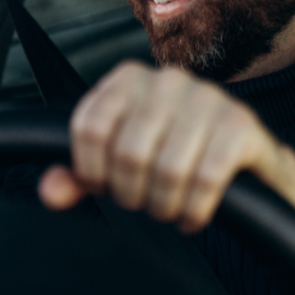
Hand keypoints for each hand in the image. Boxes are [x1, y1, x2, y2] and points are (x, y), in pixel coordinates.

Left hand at [38, 61, 293, 232]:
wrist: (245, 159)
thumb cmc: (172, 155)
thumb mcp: (119, 162)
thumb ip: (79, 175)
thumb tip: (50, 191)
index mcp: (128, 79)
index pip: (88, 127)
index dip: (92, 171)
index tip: (106, 185)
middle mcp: (167, 79)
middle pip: (128, 153)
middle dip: (132, 194)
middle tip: (143, 203)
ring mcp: (208, 97)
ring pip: (167, 169)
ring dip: (165, 206)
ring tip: (169, 209)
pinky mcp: (241, 124)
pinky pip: (206, 179)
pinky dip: (194, 210)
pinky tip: (193, 215)